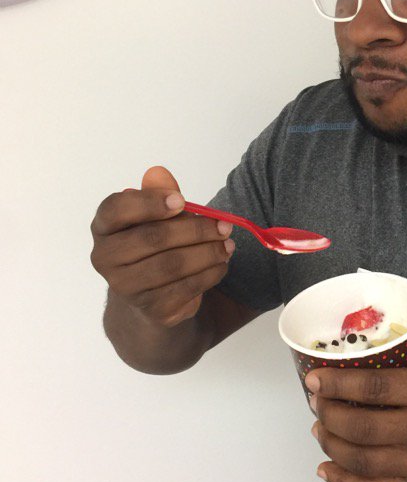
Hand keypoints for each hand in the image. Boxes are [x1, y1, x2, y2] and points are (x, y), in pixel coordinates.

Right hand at [90, 165, 234, 327]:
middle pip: (152, 238)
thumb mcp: (158, 214)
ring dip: (208, 253)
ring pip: (172, 265)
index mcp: (104, 227)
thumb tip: (158, 172)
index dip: (149, 202)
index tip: (182, 200)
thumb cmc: (154, 243)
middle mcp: (105, 258)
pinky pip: (185, 288)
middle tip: (224, 225)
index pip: (116, 209)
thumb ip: (160, 194)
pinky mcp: (150, 309)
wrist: (150, 293)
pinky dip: (209, 274)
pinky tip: (221, 264)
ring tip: (228, 245)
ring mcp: (125, 288)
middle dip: (195, 229)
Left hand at [306, 319, 406, 481]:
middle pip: (363, 427)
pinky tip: (327, 469)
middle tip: (315, 402)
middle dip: (329, 414)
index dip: (339, 384)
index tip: (315, 379)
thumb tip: (393, 314)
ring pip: (363, 461)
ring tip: (319, 428)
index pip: (376, 388)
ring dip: (332, 445)